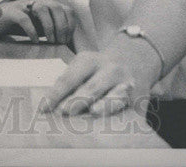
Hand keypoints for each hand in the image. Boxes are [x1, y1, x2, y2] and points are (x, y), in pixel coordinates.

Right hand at [0, 0, 74, 44]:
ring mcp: (23, 4)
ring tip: (50, 41)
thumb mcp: (39, 27)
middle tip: (60, 42)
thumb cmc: (19, 27)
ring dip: (50, 27)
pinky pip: (24, 18)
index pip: (65, 9)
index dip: (70, 24)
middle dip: (61, 26)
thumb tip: (67, 41)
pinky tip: (35, 40)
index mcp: (44, 2)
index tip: (67, 40)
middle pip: (56, 7)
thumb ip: (52, 28)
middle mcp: (35, 0)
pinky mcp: (11, 11)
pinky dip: (32, 30)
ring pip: (42, 9)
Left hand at [41, 39, 160, 115]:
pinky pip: (132, 109)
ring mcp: (127, 83)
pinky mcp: (141, 98)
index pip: (69, 78)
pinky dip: (125, 116)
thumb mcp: (83, 67)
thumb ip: (70, 83)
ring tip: (94, 112)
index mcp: (89, 61)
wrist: (135, 59)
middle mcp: (110, 69)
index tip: (44, 109)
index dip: (56, 94)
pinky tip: (117, 126)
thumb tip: (51, 108)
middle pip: (93, 86)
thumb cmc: (98, 71)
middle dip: (79, 99)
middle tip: (65, 111)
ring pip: (116, 95)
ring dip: (105, 104)